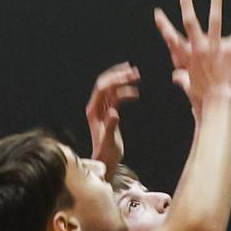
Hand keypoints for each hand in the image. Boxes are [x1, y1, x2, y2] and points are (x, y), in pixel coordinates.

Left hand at [85, 61, 139, 176]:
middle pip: (106, 85)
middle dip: (118, 75)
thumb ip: (111, 126)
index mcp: (94, 111)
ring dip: (123, 81)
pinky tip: (136, 93)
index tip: (127, 75)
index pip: (102, 89)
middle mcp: (97, 107)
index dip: (114, 80)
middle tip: (133, 70)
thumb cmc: (105, 153)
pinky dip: (126, 92)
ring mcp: (103, 109)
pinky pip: (117, 97)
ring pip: (112, 89)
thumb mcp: (109, 140)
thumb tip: (114, 113)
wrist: (106, 161)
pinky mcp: (110, 113)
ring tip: (136, 74)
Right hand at [154, 0, 230, 113]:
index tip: (158, 13)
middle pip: (190, 21)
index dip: (163, 25)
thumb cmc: (203, 97)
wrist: (217, 101)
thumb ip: (182, 79)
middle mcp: (198, 48)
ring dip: (215, 4)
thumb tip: (176, 77)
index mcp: (187, 56)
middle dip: (186, 4)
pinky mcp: (229, 50)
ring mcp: (214, 47)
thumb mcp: (189, 87)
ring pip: (214, 20)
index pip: (171, 37)